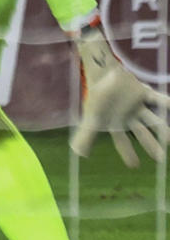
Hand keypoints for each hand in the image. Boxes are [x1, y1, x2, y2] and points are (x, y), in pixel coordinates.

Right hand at [73, 30, 169, 166]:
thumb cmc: (97, 96)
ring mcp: (138, 106)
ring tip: (169, 140)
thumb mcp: (91, 117)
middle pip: (141, 133)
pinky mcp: (144, 93)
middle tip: (161, 159)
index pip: (122, 141)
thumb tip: (78, 154)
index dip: (128, 153)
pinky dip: (167, 104)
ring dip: (162, 129)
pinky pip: (159, 100)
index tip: (134, 166)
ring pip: (152, 120)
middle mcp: (130, 117)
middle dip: (151, 146)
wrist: (101, 73)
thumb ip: (86, 135)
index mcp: (116, 123)